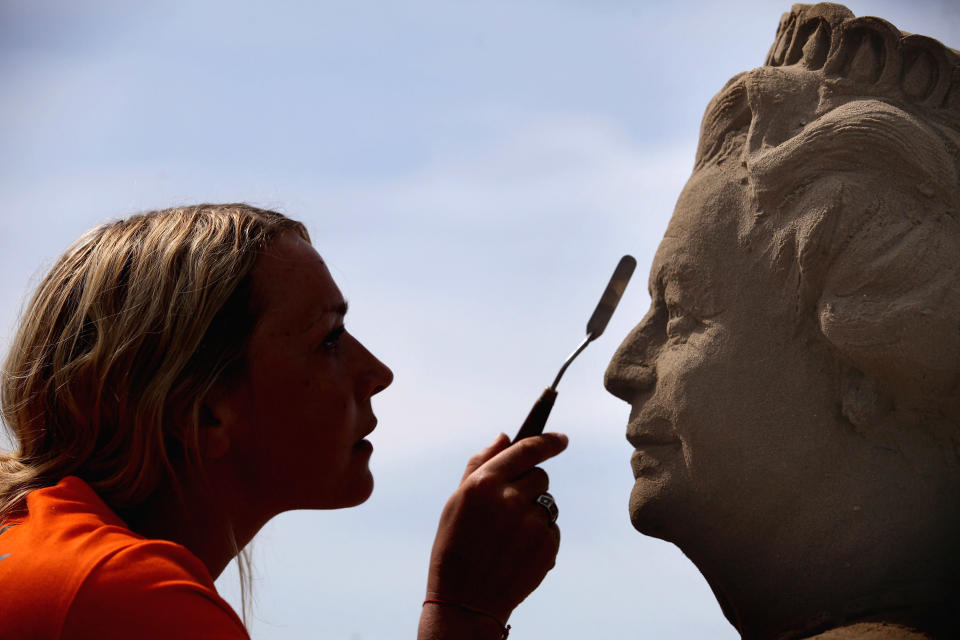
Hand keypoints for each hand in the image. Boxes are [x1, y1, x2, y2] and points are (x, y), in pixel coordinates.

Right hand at [423, 432, 567, 625]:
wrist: (466, 600)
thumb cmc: (455, 545)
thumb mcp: (457, 501)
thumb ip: (480, 463)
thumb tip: (504, 436)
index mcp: (484, 483)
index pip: (527, 449)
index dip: (548, 441)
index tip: (561, 439)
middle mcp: (510, 499)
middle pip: (540, 476)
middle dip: (530, 486)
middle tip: (510, 508)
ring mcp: (531, 523)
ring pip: (548, 503)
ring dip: (534, 513)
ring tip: (509, 537)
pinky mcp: (546, 545)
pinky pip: (552, 528)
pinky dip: (540, 537)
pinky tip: (517, 552)